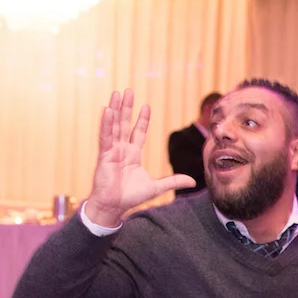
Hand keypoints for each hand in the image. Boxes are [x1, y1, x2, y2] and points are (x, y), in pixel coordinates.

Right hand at [86, 89, 194, 226]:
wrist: (114, 207)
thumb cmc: (130, 197)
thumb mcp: (156, 187)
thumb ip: (173, 181)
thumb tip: (193, 181)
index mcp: (132, 154)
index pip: (138, 132)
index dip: (142, 119)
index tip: (146, 106)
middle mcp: (122, 149)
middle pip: (125, 124)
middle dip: (127, 108)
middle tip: (128, 90)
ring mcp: (112, 151)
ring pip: (114, 126)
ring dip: (116, 109)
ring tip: (117, 93)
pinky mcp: (104, 155)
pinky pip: (105, 136)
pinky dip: (106, 123)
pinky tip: (108, 109)